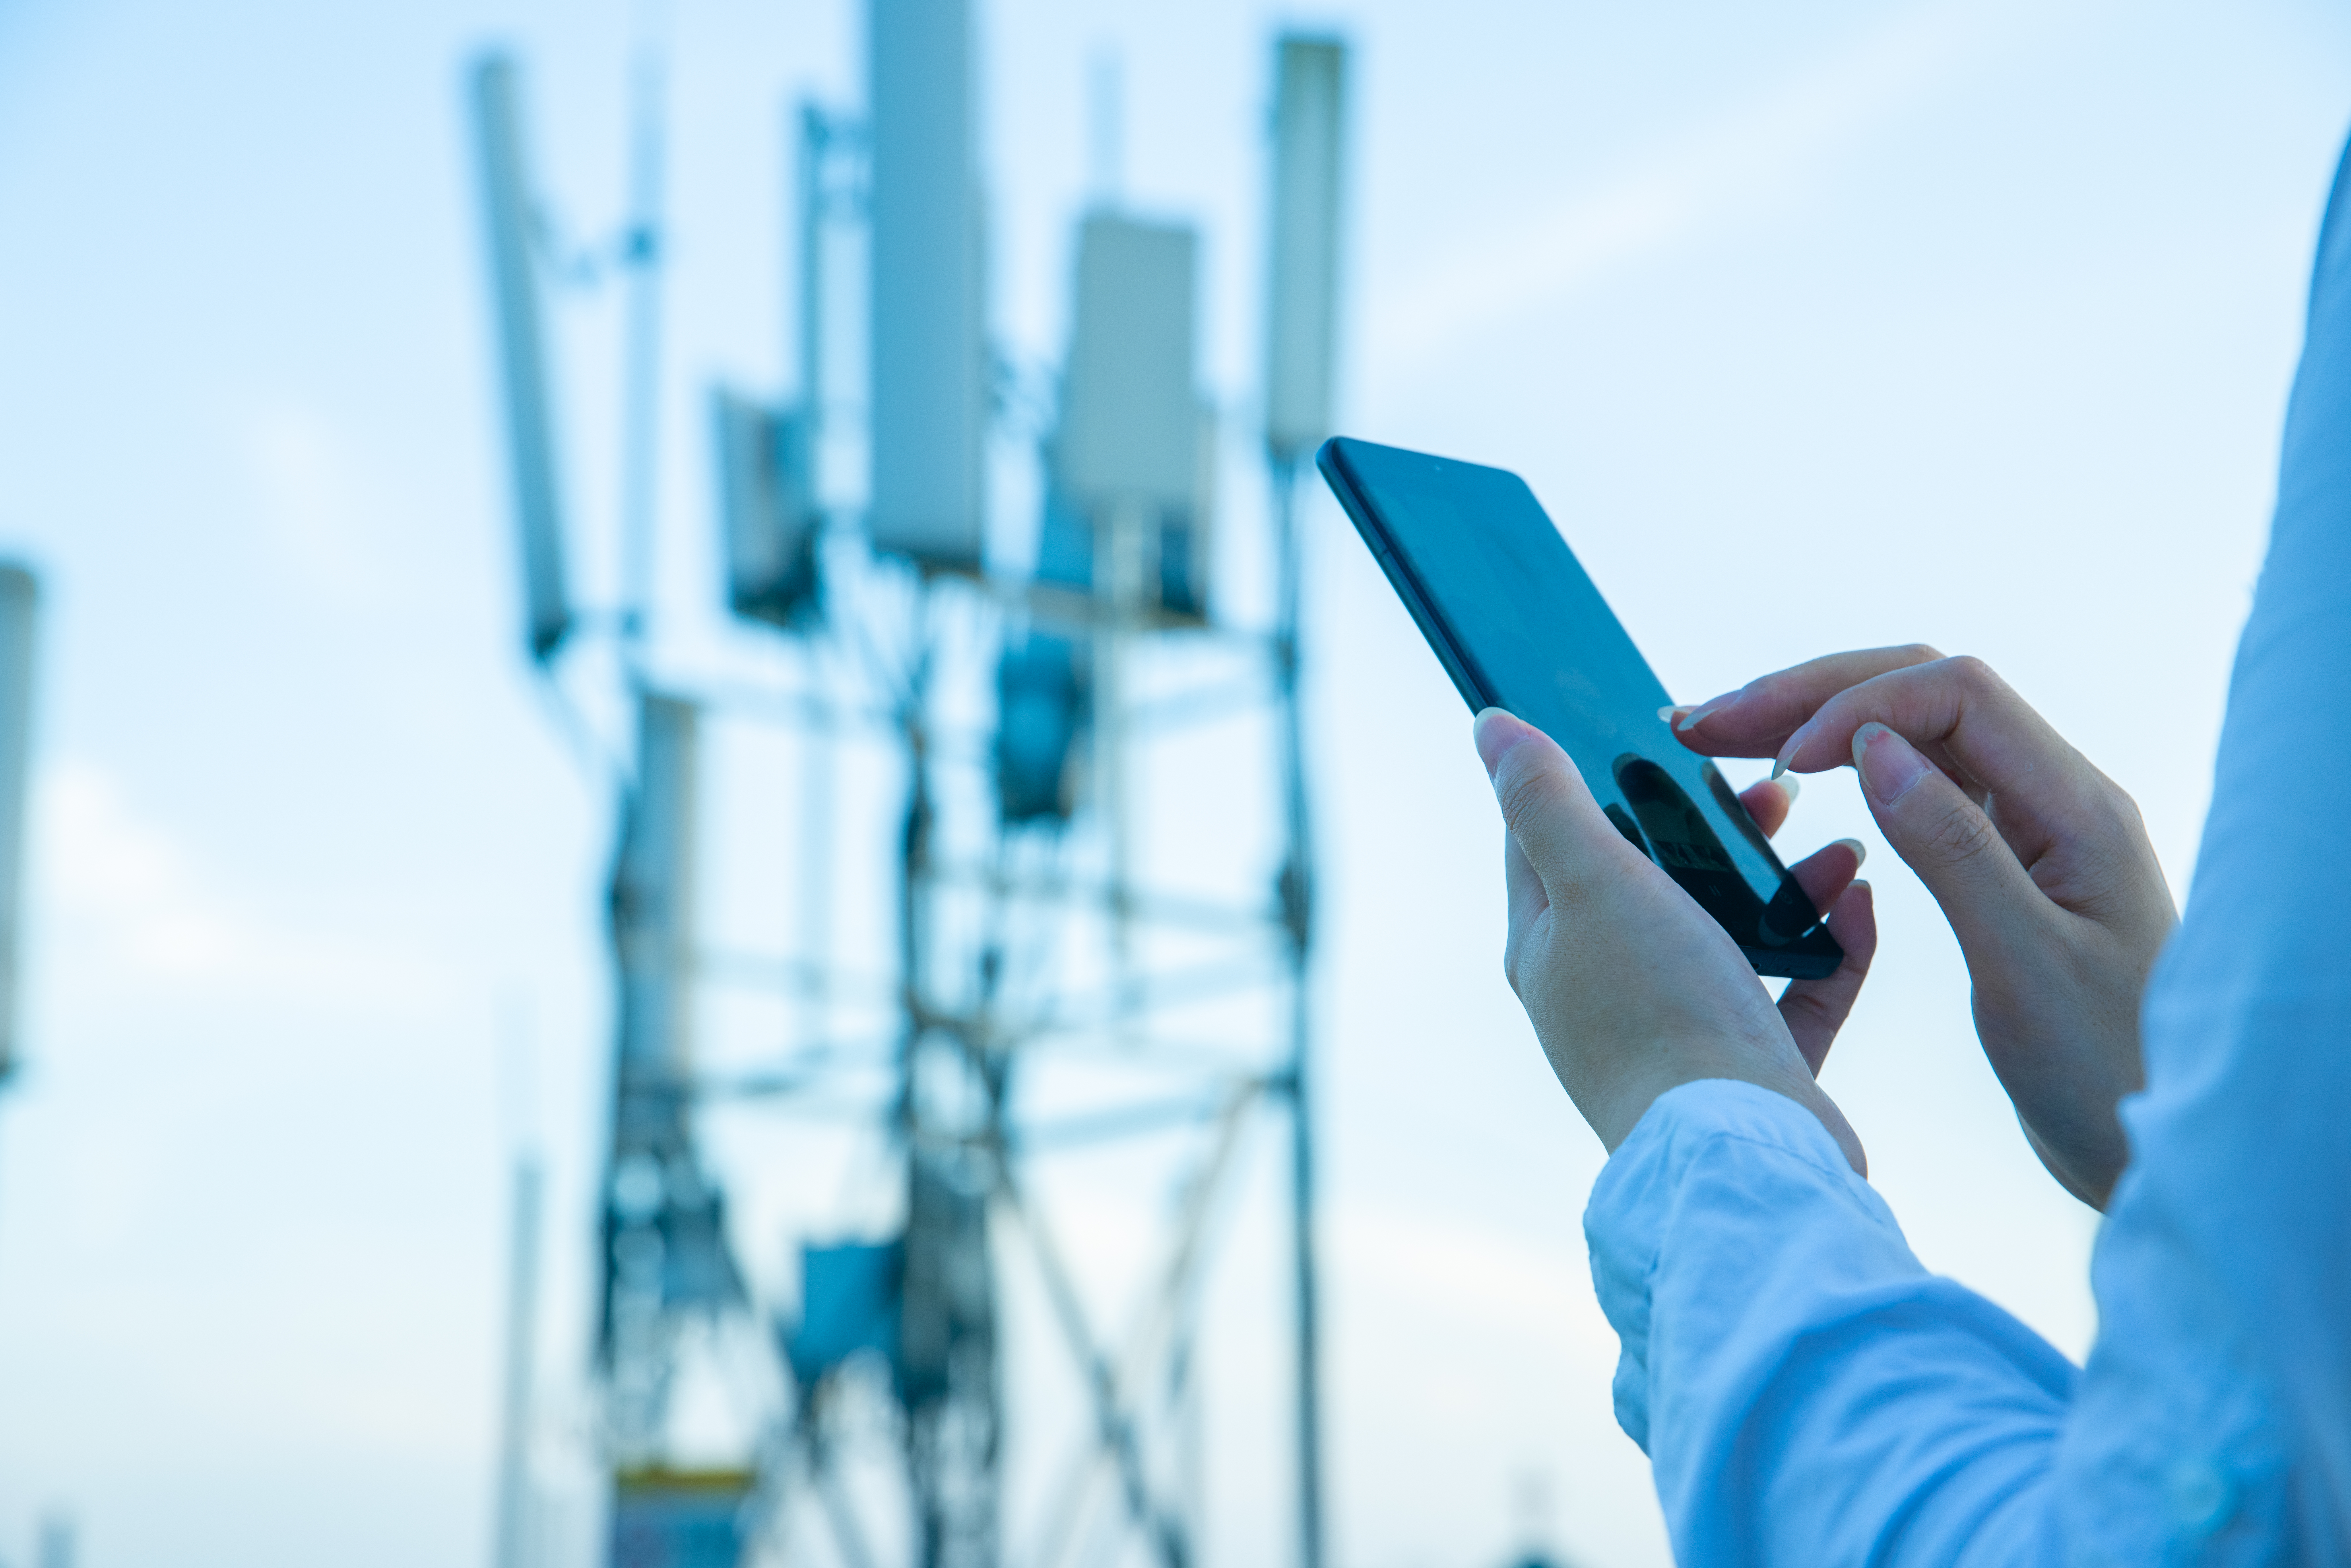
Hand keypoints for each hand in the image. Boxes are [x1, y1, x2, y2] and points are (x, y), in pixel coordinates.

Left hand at [1473, 708, 1877, 1172]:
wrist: (1742, 1152)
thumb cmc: (1657, 1014)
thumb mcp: (1591, 881)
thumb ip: (1545, 801)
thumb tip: (1489, 724)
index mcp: (1551, 947)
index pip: (1551, 840)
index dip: (1592, 778)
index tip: (1654, 733)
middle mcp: (1605, 990)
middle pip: (1654, 880)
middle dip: (1710, 825)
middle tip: (1768, 785)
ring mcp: (1679, 1030)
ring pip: (1731, 930)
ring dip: (1782, 878)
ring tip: (1830, 841)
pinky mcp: (1752, 1065)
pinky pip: (1798, 988)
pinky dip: (1830, 942)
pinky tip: (1859, 899)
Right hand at [1670, 647, 2176, 1209]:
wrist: (2150, 1140)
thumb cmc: (2106, 1067)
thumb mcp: (2026, 965)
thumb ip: (1956, 849)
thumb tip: (1875, 749)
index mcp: (2075, 807)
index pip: (1957, 693)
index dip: (1858, 704)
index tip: (1782, 759)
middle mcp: (2053, 796)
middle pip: (1922, 693)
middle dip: (1810, 694)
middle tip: (1704, 723)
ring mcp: (2025, 824)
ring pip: (1909, 732)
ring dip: (1813, 721)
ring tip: (1720, 740)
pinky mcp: (1998, 858)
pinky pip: (1913, 782)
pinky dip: (1840, 769)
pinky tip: (1787, 785)